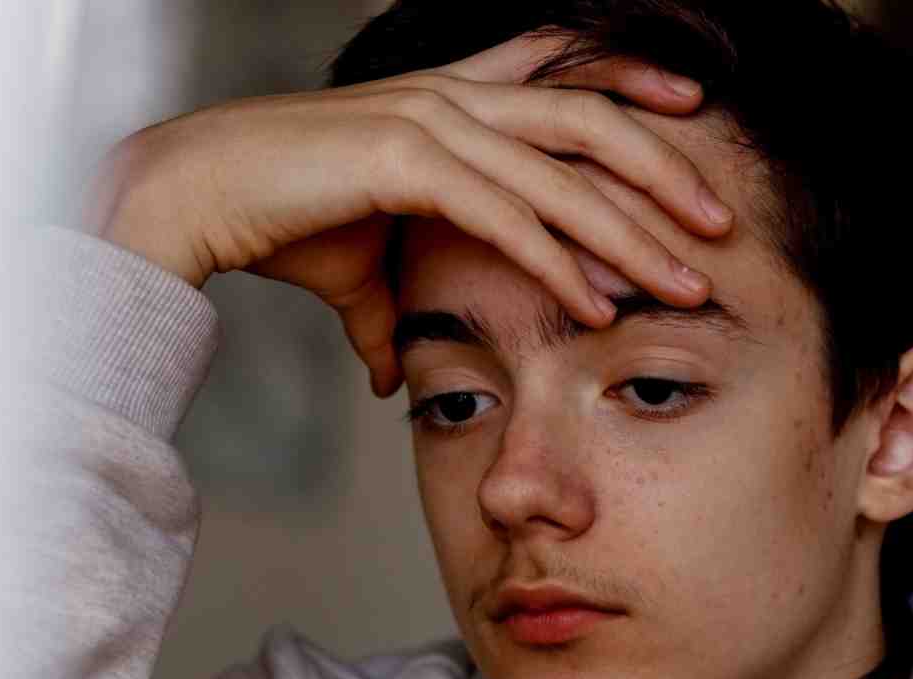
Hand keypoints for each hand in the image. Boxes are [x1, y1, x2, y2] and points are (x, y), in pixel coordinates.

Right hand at [83, 35, 732, 395]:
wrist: (192, 197)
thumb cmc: (276, 220)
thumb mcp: (357, 267)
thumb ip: (392, 308)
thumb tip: (397, 369)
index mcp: (450, 98)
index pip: (561, 74)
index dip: (632, 87)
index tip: (695, 114)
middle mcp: (452, 95)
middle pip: (587, 120)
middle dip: (662, 169)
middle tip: (720, 220)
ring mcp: (432, 121)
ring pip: (561, 171)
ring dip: (631, 229)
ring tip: (685, 279)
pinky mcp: (405, 160)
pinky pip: (506, 213)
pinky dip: (558, 259)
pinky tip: (599, 300)